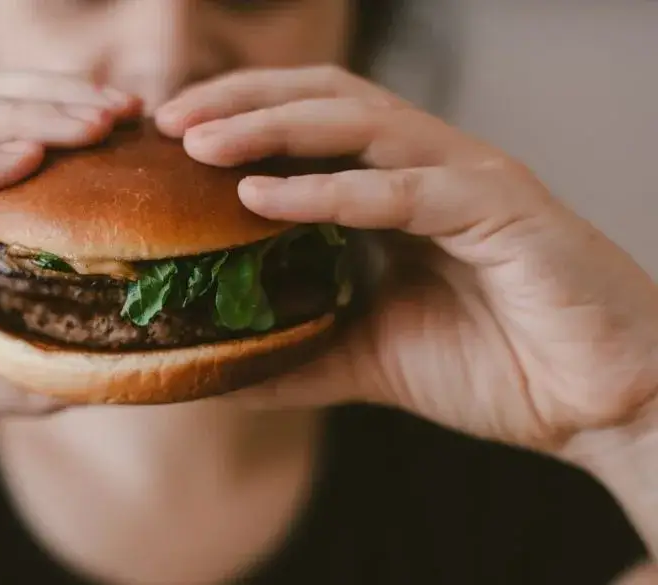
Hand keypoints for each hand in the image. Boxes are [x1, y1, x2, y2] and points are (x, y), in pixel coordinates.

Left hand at [155, 65, 657, 453]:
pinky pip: (405, 189)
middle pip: (322, 99)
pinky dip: (331, 191)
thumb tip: (217, 370)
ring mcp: (467, 179)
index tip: (166, 141)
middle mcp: (429, 167)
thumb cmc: (496, 366)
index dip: (236, 119)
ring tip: (199, 143)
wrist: (598, 404)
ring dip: (271, 127)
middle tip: (168, 121)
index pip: (307, 126)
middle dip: (240, 101)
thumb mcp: (368, 357)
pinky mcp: (502, 211)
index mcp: (399, 188)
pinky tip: (264, 196)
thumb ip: (297, 353)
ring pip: (359, 123)